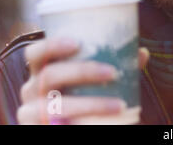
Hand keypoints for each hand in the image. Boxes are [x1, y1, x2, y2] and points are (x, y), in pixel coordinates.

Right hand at [17, 37, 149, 124]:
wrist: (74, 125)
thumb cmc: (83, 97)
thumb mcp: (94, 81)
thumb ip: (114, 66)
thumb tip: (141, 53)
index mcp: (43, 70)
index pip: (36, 53)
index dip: (51, 45)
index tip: (77, 43)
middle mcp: (32, 89)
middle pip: (49, 76)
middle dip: (83, 72)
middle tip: (113, 73)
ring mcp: (32, 113)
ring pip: (56, 107)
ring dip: (91, 104)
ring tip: (119, 105)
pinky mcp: (36, 129)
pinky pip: (55, 126)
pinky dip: (78, 124)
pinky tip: (99, 124)